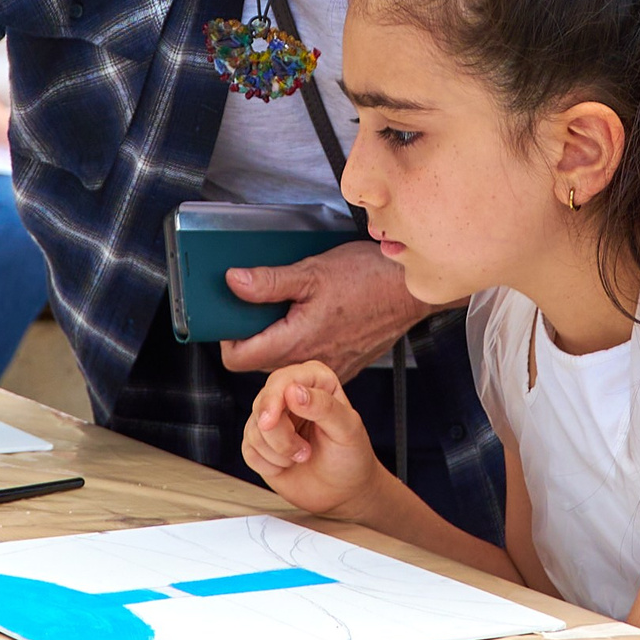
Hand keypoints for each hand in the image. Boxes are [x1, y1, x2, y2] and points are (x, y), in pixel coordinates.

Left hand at [218, 240, 429, 379]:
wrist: (412, 290)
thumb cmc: (369, 279)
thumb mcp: (312, 272)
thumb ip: (269, 281)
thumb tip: (233, 282)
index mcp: (296, 342)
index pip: (238, 359)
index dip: (227, 337)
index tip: (232, 316)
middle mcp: (310, 362)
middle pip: (259, 363)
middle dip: (252, 336)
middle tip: (259, 307)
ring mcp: (329, 367)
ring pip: (285, 363)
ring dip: (278, 339)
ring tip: (288, 310)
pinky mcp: (344, 365)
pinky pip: (310, 361)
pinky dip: (303, 343)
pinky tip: (314, 319)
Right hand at [243, 361, 389, 518]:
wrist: (343, 492)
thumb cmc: (351, 458)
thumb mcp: (348, 430)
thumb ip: (324, 406)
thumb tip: (294, 391)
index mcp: (316, 381)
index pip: (283, 380)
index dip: (273, 399)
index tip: (271, 421)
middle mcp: (291, 395)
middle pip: (263, 405)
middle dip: (281, 436)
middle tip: (303, 452)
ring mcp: (274, 419)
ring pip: (253, 429)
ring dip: (278, 452)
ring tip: (302, 457)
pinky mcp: (260, 442)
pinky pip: (248, 449)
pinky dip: (267, 464)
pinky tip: (287, 465)